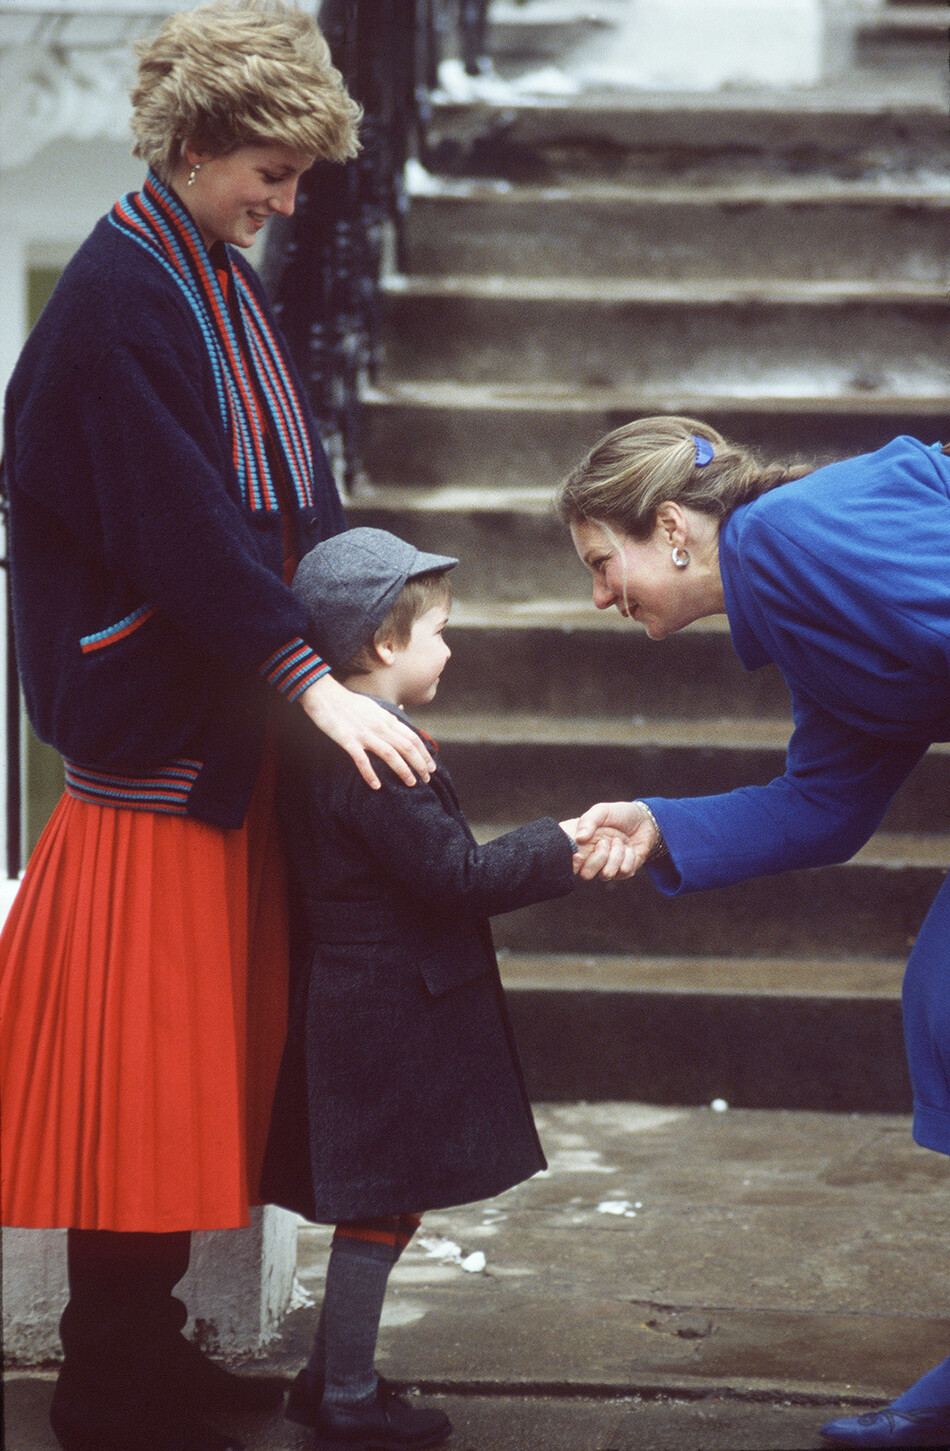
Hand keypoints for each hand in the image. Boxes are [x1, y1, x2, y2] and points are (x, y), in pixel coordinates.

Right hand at [299, 675, 434, 789]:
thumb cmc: (347, 702)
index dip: (424, 753)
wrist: (324, 695)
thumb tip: (398, 720)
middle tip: (427, 779)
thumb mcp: (373, 706)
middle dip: (420, 764)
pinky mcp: (349, 740)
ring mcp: (365, 734)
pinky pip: (362, 760)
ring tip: (411, 783)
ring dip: (403, 770)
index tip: (431, 766)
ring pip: (391, 754)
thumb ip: (386, 716)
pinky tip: (376, 786)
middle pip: (406, 747)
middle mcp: (380, 726)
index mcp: (386, 719)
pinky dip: (370, 774)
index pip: (412, 737)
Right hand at [573, 801, 658, 879]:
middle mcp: (592, 860)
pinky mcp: (624, 872)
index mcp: (581, 846)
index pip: (569, 863)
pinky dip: (629, 857)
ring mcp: (607, 867)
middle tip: (605, 841)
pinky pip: (624, 871)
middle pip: (586, 874)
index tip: (579, 854)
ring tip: (619, 841)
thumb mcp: (602, 811)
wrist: (644, 820)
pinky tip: (629, 848)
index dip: (573, 862)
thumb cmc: (619, 814)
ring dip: (616, 854)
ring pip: (606, 874)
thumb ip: (588, 821)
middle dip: (599, 857)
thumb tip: (579, 838)